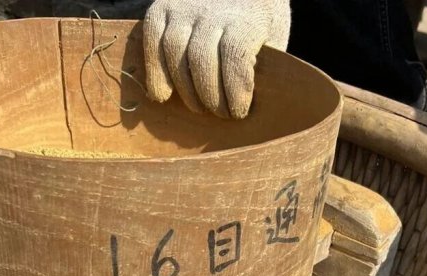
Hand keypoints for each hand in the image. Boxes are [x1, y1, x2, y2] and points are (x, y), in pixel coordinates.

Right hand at [143, 0, 290, 118]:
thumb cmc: (257, 22)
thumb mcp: (273, 39)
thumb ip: (264, 67)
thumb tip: (256, 108)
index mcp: (245, 18)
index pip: (235, 57)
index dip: (235, 92)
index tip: (239, 112)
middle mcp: (212, 10)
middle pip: (201, 59)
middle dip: (210, 96)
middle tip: (219, 114)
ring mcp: (184, 7)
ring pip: (174, 52)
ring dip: (184, 90)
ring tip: (198, 107)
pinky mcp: (163, 7)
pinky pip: (153, 41)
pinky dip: (154, 71)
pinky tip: (162, 95)